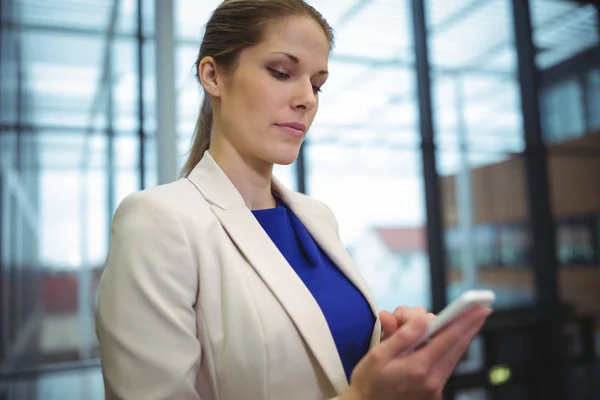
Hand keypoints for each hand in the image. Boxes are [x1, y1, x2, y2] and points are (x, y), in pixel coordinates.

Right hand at [342, 305, 490, 399]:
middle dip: (469, 326)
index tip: (478, 308)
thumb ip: (403, 336)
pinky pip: (447, 365)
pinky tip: (448, 339)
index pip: (448, 339)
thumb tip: (423, 319)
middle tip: (482, 309)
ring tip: (465, 320)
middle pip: (457, 347)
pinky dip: (450, 349)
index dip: (465, 320)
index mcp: (418, 368)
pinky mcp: (434, 391)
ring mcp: (435, 388)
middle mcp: (432, 380)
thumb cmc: (369, 380)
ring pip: (454, 356)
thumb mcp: (379, 354)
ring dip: (460, 337)